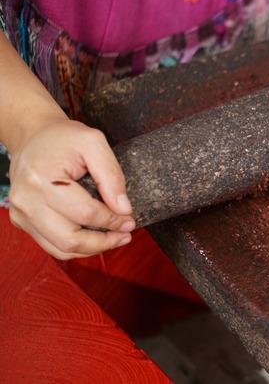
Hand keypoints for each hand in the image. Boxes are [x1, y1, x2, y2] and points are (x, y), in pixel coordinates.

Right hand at [8, 117, 134, 258]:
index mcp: (42, 180)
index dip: (113, 220)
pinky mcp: (21, 221)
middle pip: (70, 239)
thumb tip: (124, 209)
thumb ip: (111, 176)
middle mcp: (27, 201)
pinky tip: (95, 238)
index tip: (130, 219)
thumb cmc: (64, 138)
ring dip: (92, 249)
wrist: (33, 136)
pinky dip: (76, 247)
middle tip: (126, 234)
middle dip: (104, 242)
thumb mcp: (94, 143)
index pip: (85, 213)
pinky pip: (52, 245)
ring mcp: (21, 214)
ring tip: (114, 238)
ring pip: (61, 249)